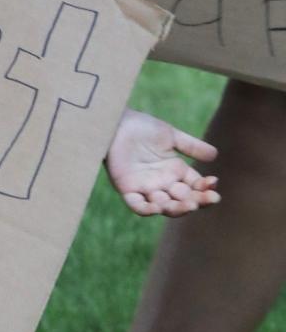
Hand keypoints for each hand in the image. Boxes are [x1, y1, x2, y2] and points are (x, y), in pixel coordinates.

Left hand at [104, 108, 219, 217]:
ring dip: (177, 208)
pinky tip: (159, 207)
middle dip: (197, 201)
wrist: (116, 122)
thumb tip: (215, 155)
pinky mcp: (127, 189)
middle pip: (183, 200)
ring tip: (189, 205)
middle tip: (208, 198)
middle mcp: (163, 183)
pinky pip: (137, 206)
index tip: (214, 183)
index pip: (195, 186)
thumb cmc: (142, 127)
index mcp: (175, 171)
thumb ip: (191, 146)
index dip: (205, 188)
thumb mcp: (171, 136)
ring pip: (164, 206)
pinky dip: (147, 209)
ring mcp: (145, 188)